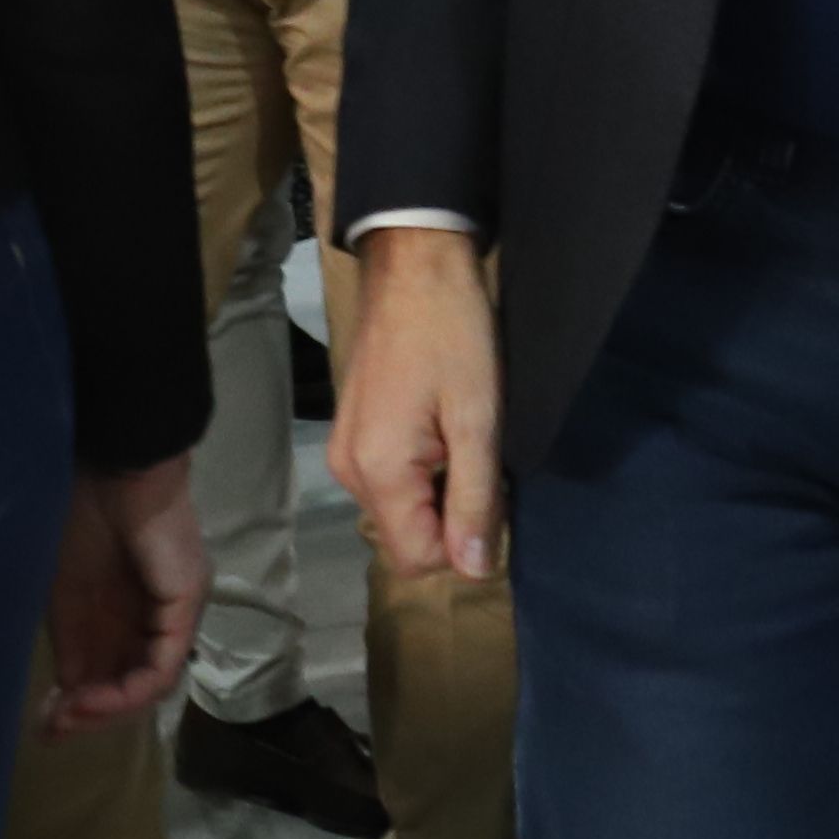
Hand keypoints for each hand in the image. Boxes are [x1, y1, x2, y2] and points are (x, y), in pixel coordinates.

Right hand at [39, 460, 213, 734]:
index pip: (117, 674)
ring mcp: (179, 612)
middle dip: (93, 714)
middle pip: (135, 686)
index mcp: (132, 611)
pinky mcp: (186, 605)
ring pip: (152, 684)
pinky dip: (126, 690)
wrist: (109, 467)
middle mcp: (161, 618)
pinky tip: (91, 698)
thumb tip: (62, 705)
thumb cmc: (82, 517)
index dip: (84, 705)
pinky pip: (163, 666)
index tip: (46, 722)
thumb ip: (71, 647)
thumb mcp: (66, 597)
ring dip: (109, 709)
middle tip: (54, 728)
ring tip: (70, 716)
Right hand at [330, 223, 509, 586]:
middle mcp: (349, 471)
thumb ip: (475, 498)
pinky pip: (389, 481)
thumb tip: (473, 572)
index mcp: (378, 472)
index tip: (493, 494)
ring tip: (465, 439)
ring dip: (438, 493)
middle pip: (405, 538)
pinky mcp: (353, 432)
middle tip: (483, 460)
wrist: (415, 266)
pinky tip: (444, 429)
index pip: (417, 559)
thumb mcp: (477, 419)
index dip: (463, 543)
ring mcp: (346, 451)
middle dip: (451, 519)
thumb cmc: (454, 335)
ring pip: (398, 510)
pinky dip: (421, 472)